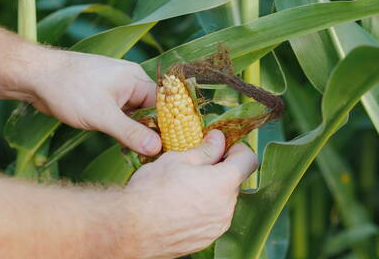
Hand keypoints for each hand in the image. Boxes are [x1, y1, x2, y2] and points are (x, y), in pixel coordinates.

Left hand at [27, 48, 161, 155]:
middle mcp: (130, 82)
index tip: (172, 147)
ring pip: (136, 114)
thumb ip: (131, 132)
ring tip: (140, 153)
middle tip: (155, 155)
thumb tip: (157, 148)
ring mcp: (116, 90)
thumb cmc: (69, 89)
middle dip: (152, 131)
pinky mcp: (103, 98)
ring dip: (136, 131)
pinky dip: (123, 128)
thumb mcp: (103, 115)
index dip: (169, 125)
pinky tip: (124, 143)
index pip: (163, 104)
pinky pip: (122, 114)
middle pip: (151, 110)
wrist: (34, 76)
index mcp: (136, 79)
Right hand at [122, 130, 257, 258]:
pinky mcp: (205, 239)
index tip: (222, 145)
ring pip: (222, 200)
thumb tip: (218, 139)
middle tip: (196, 164)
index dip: (237, 148)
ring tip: (183, 186)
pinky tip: (179, 204)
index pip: (248, 160)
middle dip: (219, 170)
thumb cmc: (151, 191)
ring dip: (210, 190)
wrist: (129, 229)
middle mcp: (226, 208)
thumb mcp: (178, 159)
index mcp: (224, 183)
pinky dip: (202, 209)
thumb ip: (205, 150)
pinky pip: (211, 218)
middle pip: (233, 181)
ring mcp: (217, 227)